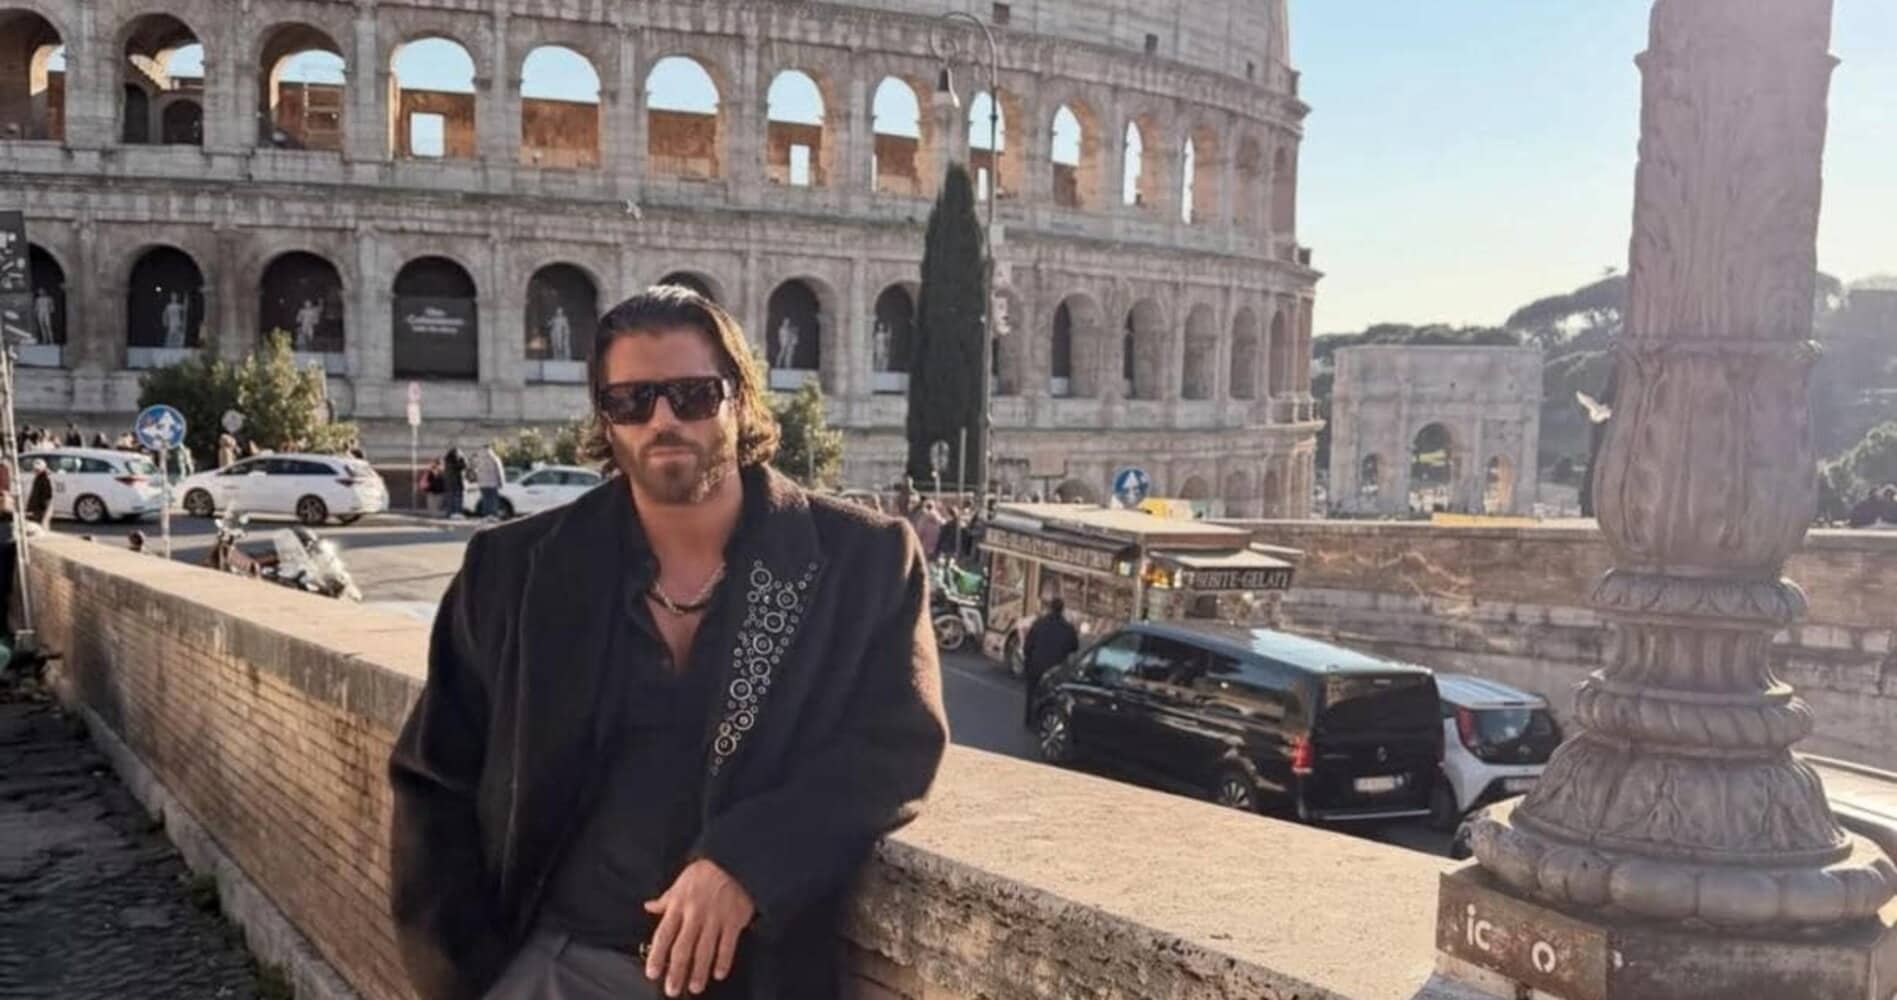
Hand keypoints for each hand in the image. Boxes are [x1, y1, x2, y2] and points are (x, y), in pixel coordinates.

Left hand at [643, 859, 754, 995]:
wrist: (735, 860)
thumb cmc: (706, 872)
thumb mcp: (681, 882)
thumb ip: (666, 899)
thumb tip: (648, 906)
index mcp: (679, 904)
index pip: (664, 935)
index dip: (657, 955)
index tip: (652, 973)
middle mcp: (695, 914)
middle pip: (683, 948)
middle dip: (676, 972)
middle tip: (672, 990)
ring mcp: (715, 918)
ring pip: (705, 950)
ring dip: (699, 972)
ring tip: (694, 988)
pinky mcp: (734, 920)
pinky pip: (728, 945)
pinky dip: (723, 961)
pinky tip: (719, 974)